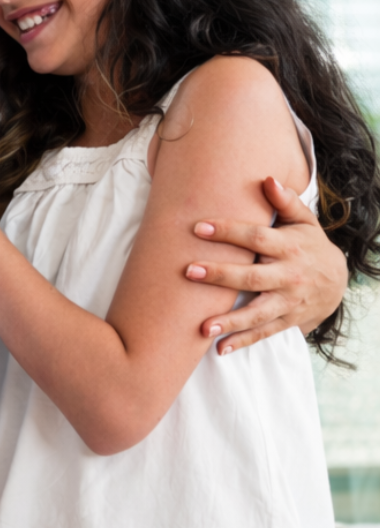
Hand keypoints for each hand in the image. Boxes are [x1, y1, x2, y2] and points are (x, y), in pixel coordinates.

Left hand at [185, 176, 348, 353]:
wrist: (337, 281)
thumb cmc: (308, 244)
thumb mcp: (303, 221)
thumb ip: (285, 201)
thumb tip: (267, 179)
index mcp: (289, 247)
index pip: (256, 238)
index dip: (228, 232)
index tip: (198, 227)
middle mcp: (289, 276)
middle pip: (252, 277)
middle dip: (221, 276)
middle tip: (189, 271)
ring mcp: (288, 302)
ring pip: (257, 313)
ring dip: (230, 321)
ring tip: (202, 327)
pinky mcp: (287, 321)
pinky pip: (263, 333)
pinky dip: (242, 342)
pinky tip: (219, 349)